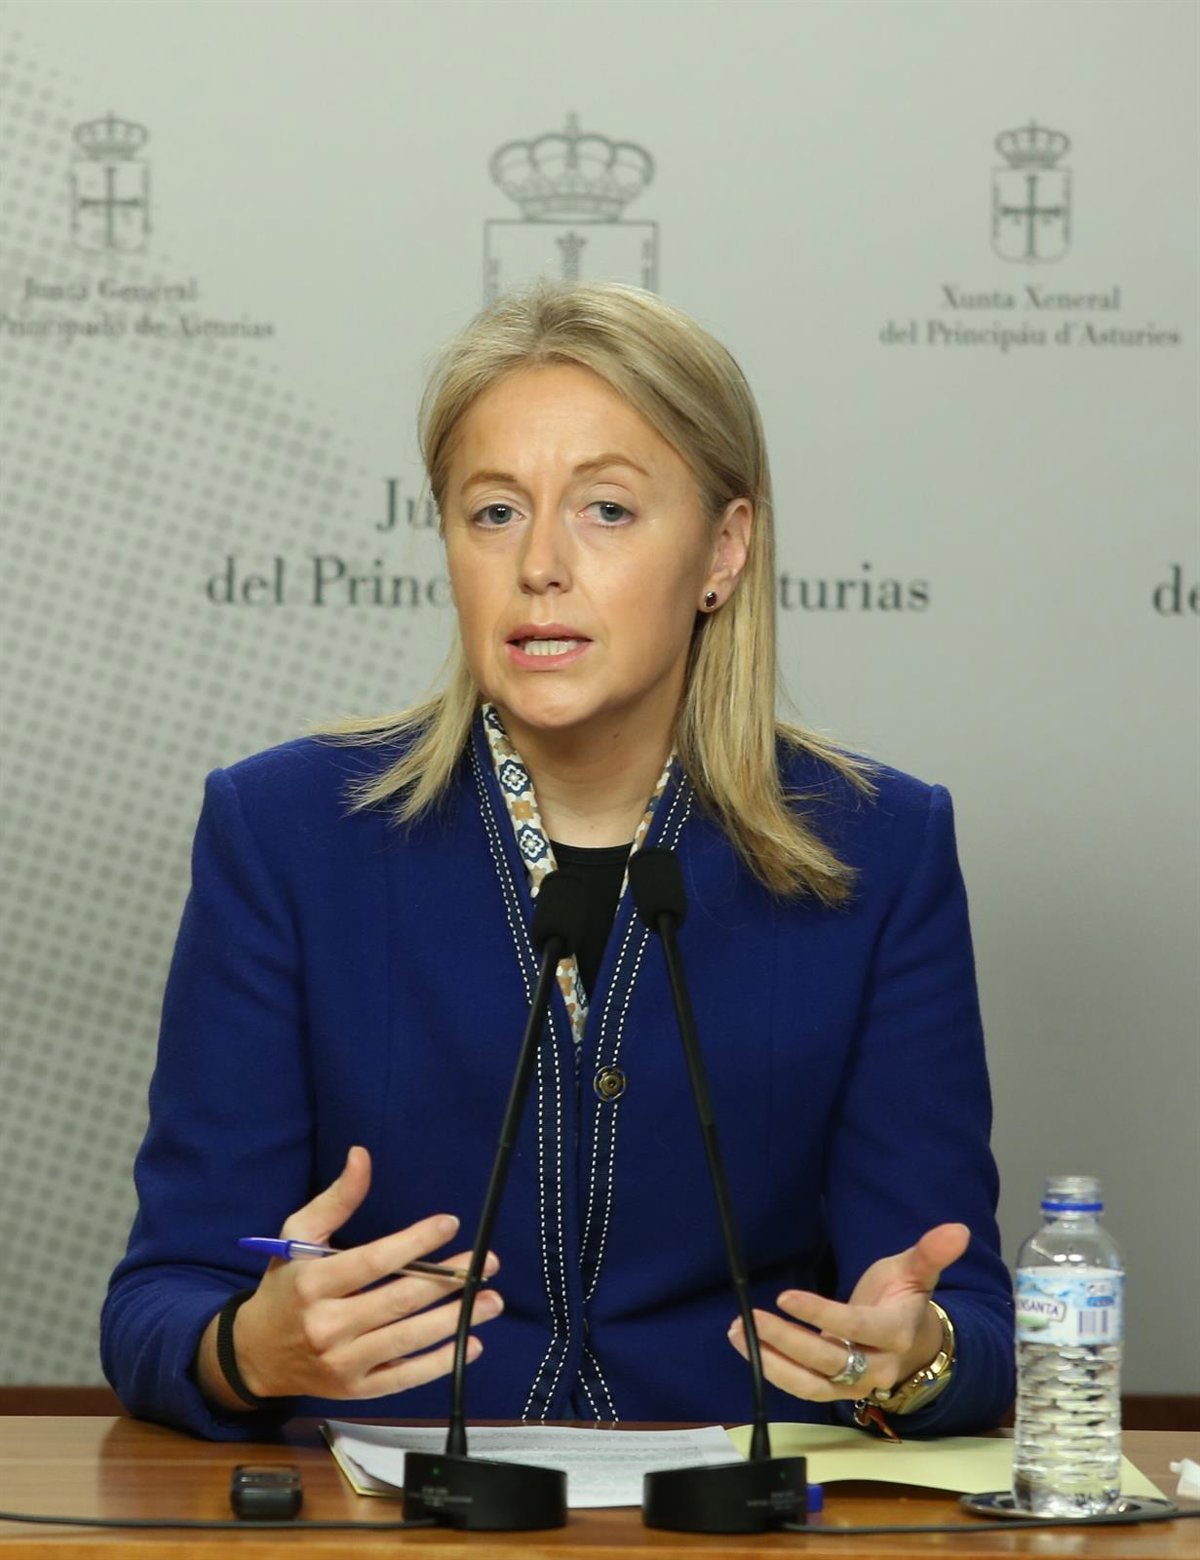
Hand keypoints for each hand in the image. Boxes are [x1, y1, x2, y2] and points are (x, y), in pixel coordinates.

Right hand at [198, 1146, 501, 1408]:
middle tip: (487, 1263)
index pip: (372, 1261)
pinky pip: (404, 1378)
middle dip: (448, 1280)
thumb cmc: (285, 1286)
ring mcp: (342, 1363)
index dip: (414, 1242)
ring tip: (492, 1300)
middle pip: (398, 1301)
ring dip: (456, 1319)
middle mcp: (327, 1325)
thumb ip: (336, 1199)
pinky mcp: (355, 1390)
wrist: (254, 1354)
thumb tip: (362, 1156)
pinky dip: (439, 1363)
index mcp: (312, 1283)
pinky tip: (472, 1345)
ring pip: (408, 1339)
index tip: (450, 1224)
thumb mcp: (297, 1235)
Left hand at [727, 1223, 967, 1401]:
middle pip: (827, 1360)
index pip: (855, 1327)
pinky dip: (771, 1369)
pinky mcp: (834, 1390)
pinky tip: (744, 1343)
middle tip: (750, 1317)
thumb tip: (957, 1229)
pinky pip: (801, 1388)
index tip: (785, 1297)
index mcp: (895, 1333)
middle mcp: (876, 1367)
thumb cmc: (906, 1301)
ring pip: (809, 1383)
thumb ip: (930, 1253)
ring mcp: (854, 1384)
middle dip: (785, 1340)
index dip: (820, 1315)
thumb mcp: (916, 1271)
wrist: (913, 1344)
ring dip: (771, 1361)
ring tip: (739, 1331)